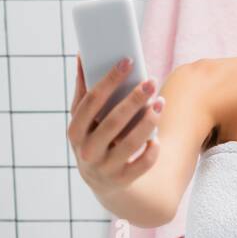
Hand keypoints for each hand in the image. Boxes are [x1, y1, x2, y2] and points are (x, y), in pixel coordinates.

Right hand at [68, 55, 164, 190]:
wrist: (103, 182)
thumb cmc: (94, 139)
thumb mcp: (84, 120)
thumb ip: (84, 90)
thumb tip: (82, 55)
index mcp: (75, 131)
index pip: (91, 101)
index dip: (110, 80)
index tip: (128, 61)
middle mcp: (87, 151)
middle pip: (113, 122)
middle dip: (133, 100)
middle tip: (151, 81)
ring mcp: (105, 168)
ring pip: (129, 144)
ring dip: (148, 122)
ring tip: (160, 102)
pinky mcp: (123, 180)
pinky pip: (141, 165)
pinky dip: (151, 152)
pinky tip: (157, 138)